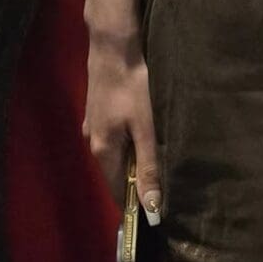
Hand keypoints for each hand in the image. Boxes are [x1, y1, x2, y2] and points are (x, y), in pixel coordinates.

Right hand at [84, 28, 161, 217]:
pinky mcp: (100, 110)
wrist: (114, 47)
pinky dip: (132, 143)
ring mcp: (94, 124)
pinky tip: (149, 137)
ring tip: (163, 165)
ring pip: (117, 154)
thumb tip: (151, 208)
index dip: (134, 205)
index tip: (157, 215)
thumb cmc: (133, 87)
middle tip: (169, 189)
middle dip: (138, 184)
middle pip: (116, 173)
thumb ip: (149, 167)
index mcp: (102, 151)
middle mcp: (93, 141)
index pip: (116, 192)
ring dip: (136, 162)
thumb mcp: (147, 128)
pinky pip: (117, 137)